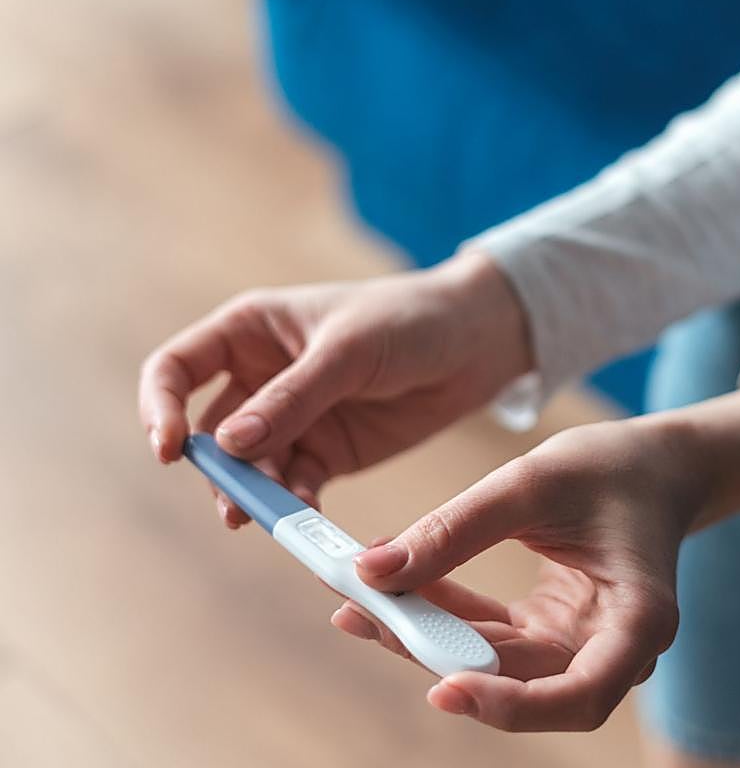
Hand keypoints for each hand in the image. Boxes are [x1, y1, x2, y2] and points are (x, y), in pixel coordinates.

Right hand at [138, 252, 531, 525]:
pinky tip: (307, 515)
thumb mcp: (349, 350)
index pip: (176, 369)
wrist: (479, 342)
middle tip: (235, 505)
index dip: (161, 408)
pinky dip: (294, 502)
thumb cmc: (410, 320)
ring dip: (254, 494)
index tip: (171, 449)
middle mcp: (261, 375)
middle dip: (218, 470)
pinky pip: (295, 484)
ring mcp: (293, 418)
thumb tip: (230, 445)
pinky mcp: (328, 452)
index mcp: (250, 330)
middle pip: (211, 432)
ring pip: (251, 467)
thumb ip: (292, 397)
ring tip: (269, 518)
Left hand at [332, 417, 703, 731]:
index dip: (514, 706)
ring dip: (424, 634)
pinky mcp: (549, 630)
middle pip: (519, 681)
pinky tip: (393, 587)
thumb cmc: (616, 466)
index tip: (447, 688)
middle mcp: (612, 648)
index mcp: (639, 620)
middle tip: (362, 615)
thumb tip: (374, 571)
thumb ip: (457, 529)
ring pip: (492, 662)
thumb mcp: (535, 482)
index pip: (580, 696)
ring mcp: (578, 644)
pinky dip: (440, 613)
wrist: (653, 464)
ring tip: (358, 601)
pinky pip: (487, 635)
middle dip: (435, 653)